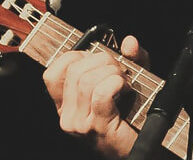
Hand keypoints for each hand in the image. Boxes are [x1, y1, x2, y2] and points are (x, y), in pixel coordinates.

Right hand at [42, 35, 150, 158]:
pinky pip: (101, 93)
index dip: (75, 57)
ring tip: (124, 81)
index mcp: (65, 106)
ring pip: (87, 80)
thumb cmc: (132, 119)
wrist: (140, 150)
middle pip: (74, 71)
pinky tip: (126, 89)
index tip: (96, 60)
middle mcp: (67, 116)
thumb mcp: (126, 82)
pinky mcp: (97, 127)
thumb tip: (129, 42)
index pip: (52, 73)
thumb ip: (129, 60)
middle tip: (120, 69)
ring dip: (112, 72)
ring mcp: (80, 123)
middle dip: (102, 60)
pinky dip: (116, 83)